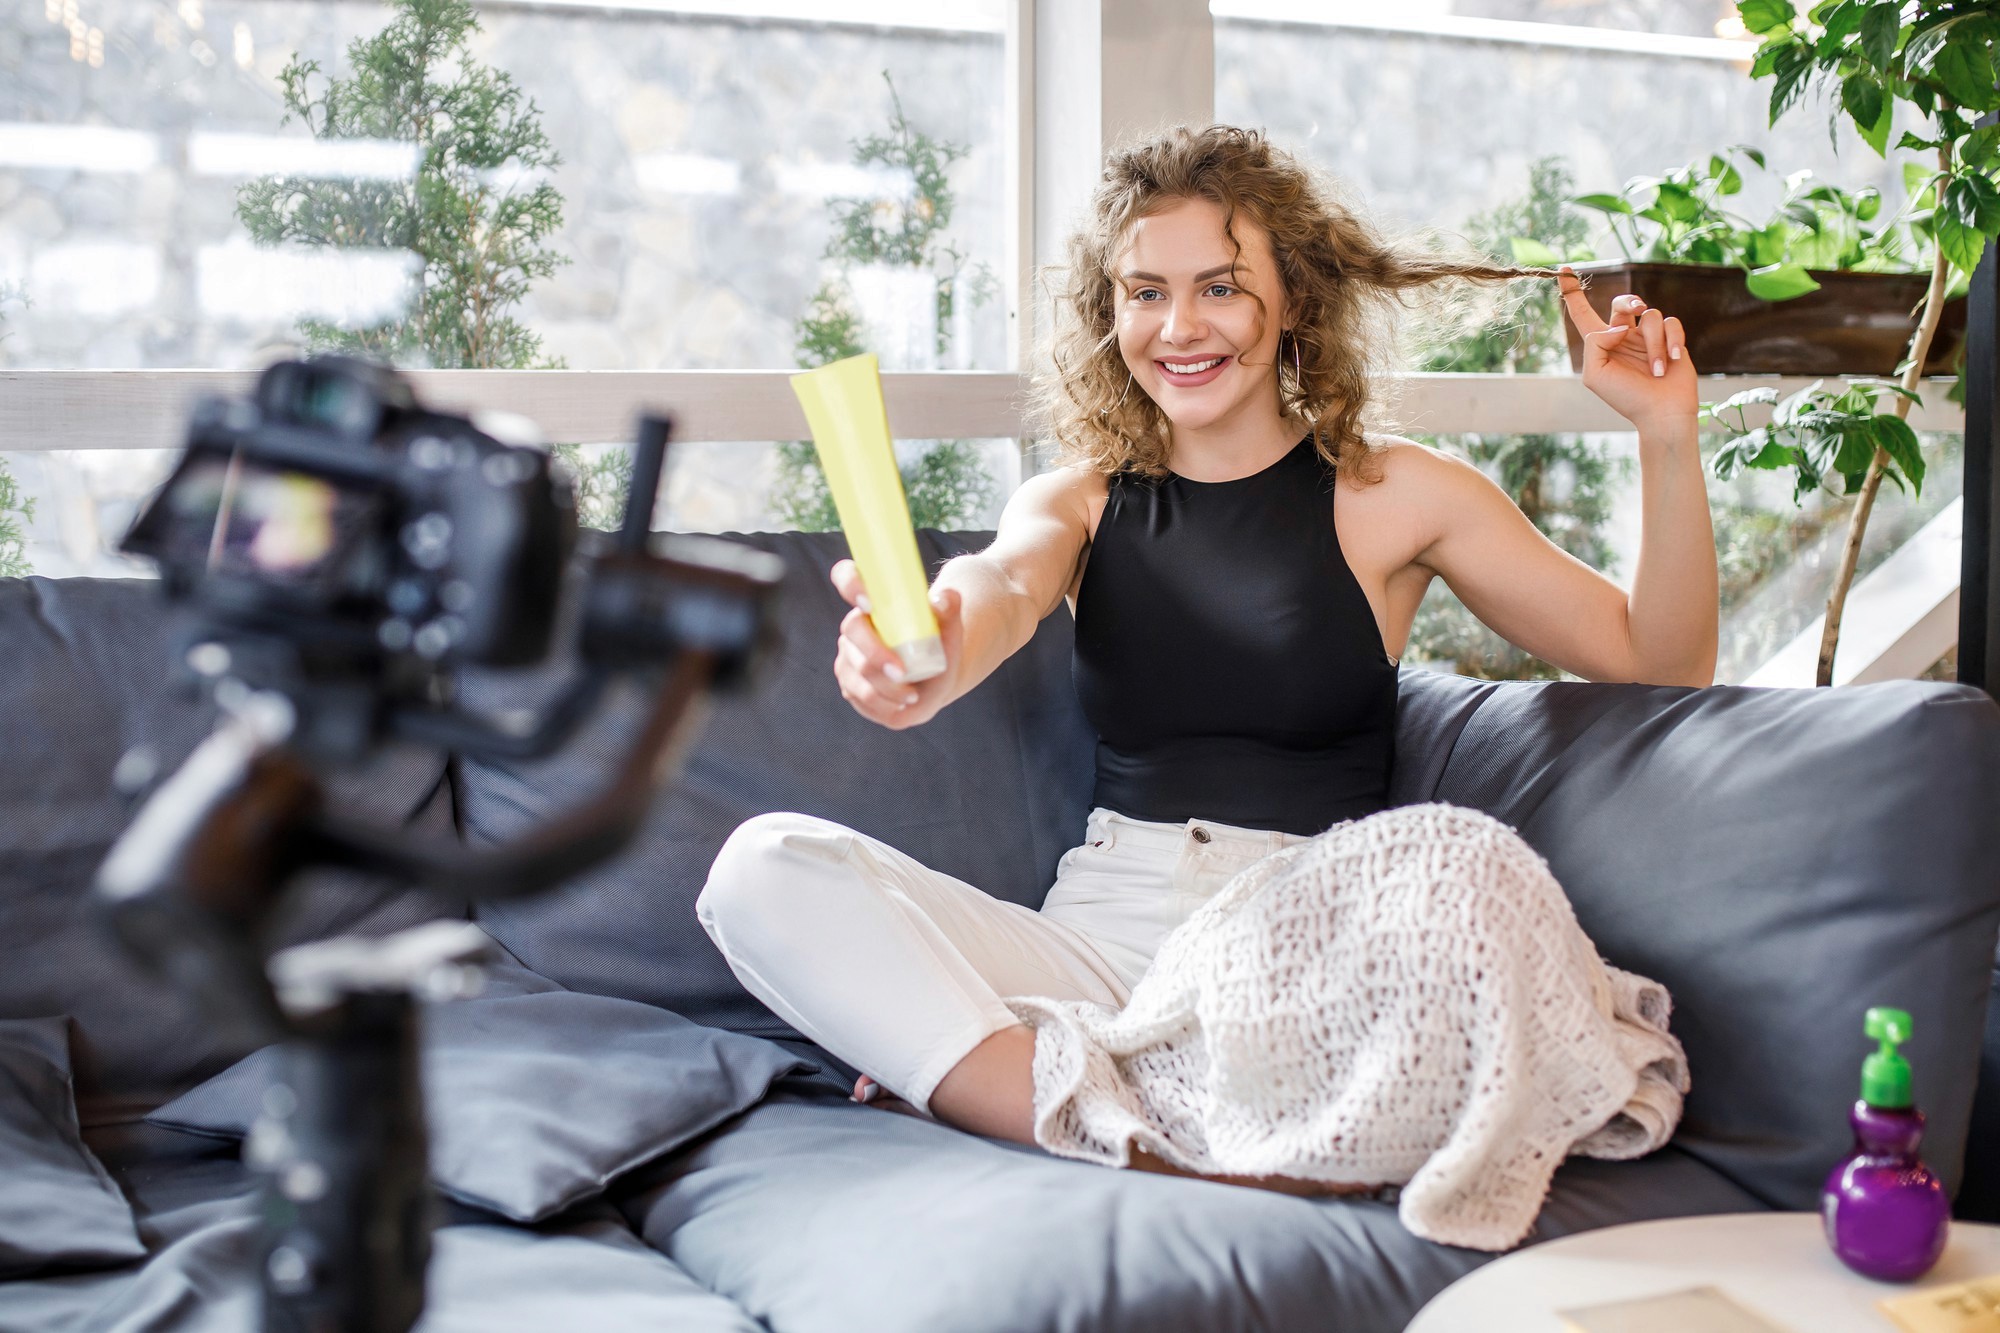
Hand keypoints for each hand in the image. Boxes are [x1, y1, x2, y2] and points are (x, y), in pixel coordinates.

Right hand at [829, 558, 962, 730]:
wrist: (933, 677)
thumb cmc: (938, 645)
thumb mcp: (950, 630)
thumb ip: (950, 610)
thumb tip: (945, 598)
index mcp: (873, 600)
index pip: (847, 576)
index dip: (850, 583)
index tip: (870, 603)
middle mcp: (855, 626)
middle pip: (853, 632)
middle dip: (875, 654)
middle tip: (902, 671)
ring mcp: (847, 655)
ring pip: (856, 671)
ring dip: (884, 687)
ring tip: (912, 696)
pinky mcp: (848, 682)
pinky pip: (858, 695)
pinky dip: (882, 704)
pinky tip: (900, 705)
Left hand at [1558, 266, 1696, 434]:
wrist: (1660, 413)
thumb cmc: (1625, 397)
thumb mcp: (1595, 374)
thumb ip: (1596, 343)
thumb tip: (1620, 326)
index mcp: (1600, 344)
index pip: (1582, 313)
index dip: (1572, 292)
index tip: (1562, 271)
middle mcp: (1623, 336)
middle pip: (1621, 302)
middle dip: (1628, 301)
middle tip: (1637, 309)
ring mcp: (1648, 337)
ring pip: (1651, 315)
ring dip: (1653, 343)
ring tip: (1655, 370)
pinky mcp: (1671, 338)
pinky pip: (1672, 322)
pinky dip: (1671, 341)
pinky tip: (1670, 361)